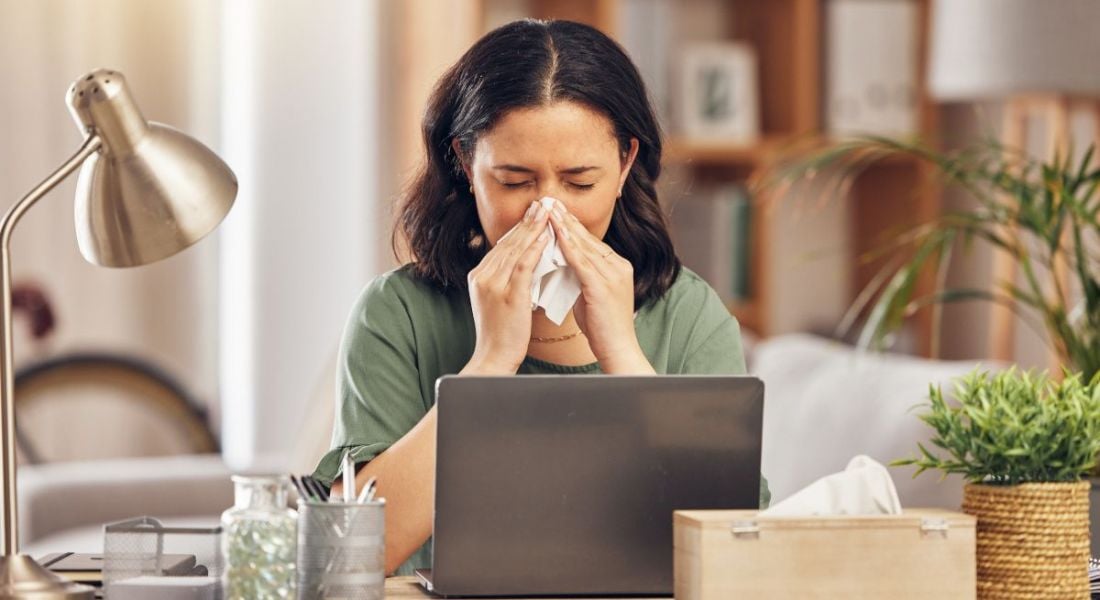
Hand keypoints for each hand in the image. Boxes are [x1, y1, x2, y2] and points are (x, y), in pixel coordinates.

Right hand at [462, 201, 550, 374]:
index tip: (534, 213)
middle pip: (508, 242)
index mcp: (480, 276)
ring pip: (515, 250)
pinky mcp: (507, 295)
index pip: (502, 245)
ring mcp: (493, 285)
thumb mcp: (497, 301)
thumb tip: (521, 264)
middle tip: (543, 203)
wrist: (493, 358)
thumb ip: (505, 280)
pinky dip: (535, 249)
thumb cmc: (501, 334)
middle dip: (527, 221)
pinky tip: (546, 237)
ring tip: (547, 212)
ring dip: (533, 228)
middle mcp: (483, 276)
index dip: (520, 227)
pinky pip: (523, 266)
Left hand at [548, 200, 653, 373]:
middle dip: (566, 219)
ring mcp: (613, 275)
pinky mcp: (603, 286)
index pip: (591, 241)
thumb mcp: (592, 295)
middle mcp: (618, 266)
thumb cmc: (603, 328)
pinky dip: (567, 245)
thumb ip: (582, 276)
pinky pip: (581, 261)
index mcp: (618, 267)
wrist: (618, 349)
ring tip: (548, 210)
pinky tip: (555, 233)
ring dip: (564, 226)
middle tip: (549, 201)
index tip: (555, 211)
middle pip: (588, 237)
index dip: (572, 225)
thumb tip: (564, 263)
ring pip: (584, 245)